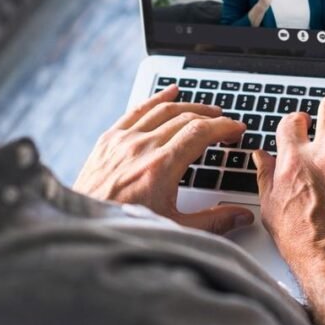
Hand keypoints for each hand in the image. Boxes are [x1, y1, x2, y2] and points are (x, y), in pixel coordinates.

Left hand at [74, 85, 253, 233]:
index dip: (223, 127)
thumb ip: (213, 221)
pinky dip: (156, 99)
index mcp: (160, 168)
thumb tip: (241, 215)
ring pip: (162, 110)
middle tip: (226, 124)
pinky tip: (169, 93)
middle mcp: (141, 148)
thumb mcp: (175, 229)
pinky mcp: (108, 140)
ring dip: (188, 106)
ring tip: (206, 110)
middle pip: (185, 119)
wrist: (84, 231)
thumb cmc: (126, 230)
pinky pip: (136, 110)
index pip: (200, 133)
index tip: (236, 129)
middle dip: (211, 118)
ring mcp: (122, 141)